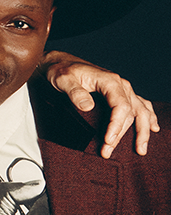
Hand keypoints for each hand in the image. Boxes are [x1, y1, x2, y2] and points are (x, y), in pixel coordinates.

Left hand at [42, 51, 158, 158]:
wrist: (60, 63)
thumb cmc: (61, 70)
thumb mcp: (63, 80)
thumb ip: (75, 92)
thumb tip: (88, 107)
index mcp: (110, 81)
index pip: (120, 106)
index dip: (116, 125)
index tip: (107, 140)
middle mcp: (121, 85)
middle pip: (130, 113)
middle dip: (122, 135)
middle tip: (108, 151)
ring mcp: (123, 89)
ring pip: (140, 111)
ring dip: (142, 130)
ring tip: (140, 149)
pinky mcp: (120, 93)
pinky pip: (141, 105)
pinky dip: (148, 117)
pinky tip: (153, 128)